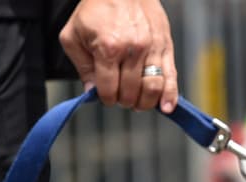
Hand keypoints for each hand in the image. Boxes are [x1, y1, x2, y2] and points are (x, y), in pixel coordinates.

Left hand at [60, 0, 177, 111]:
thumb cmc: (96, 10)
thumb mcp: (74, 35)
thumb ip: (81, 66)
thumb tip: (92, 91)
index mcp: (109, 47)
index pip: (109, 90)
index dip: (105, 98)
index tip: (104, 95)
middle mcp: (133, 49)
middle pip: (130, 94)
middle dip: (122, 100)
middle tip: (119, 94)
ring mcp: (152, 49)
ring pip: (152, 90)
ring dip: (143, 102)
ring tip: (137, 101)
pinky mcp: (166, 47)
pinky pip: (171, 78)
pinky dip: (170, 97)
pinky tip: (165, 107)